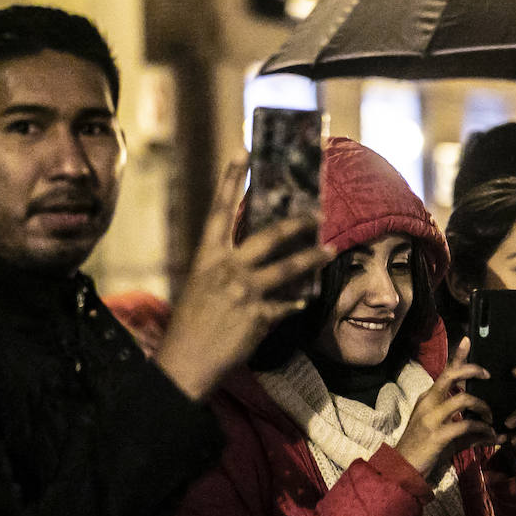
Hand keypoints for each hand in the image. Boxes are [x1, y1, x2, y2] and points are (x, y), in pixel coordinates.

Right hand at [157, 158, 335, 399]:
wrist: (185, 363)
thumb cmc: (189, 327)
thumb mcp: (200, 288)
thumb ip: (224, 271)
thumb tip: (253, 262)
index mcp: (206, 258)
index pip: (220, 211)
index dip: (231, 180)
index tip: (243, 153)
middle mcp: (226, 269)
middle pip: (269, 236)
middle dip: (296, 223)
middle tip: (317, 212)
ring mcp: (244, 292)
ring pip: (288, 268)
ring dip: (312, 258)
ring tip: (330, 250)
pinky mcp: (259, 317)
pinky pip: (287, 305)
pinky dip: (297, 303)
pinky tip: (306, 301)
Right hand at [395, 338, 497, 479]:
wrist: (403, 469)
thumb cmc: (426, 450)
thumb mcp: (448, 435)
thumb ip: (471, 431)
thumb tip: (496, 433)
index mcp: (429, 399)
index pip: (444, 372)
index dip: (457, 355)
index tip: (467, 340)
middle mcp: (428, 403)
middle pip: (451, 375)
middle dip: (472, 370)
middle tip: (487, 375)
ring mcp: (431, 418)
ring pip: (463, 398)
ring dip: (483, 406)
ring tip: (491, 418)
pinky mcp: (437, 435)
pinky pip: (466, 424)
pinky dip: (482, 429)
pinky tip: (491, 435)